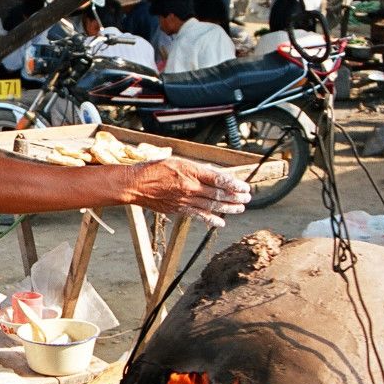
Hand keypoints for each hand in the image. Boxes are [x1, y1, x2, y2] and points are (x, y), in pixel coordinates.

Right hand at [125, 158, 250, 228]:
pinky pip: (199, 215)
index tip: (245, 187)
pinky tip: (221, 222)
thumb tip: (213, 173)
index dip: (234, 184)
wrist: (136, 184)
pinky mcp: (179, 209)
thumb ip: (196, 169)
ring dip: (229, 208)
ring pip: (212, 205)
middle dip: (235, 197)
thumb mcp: (177, 161)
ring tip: (240, 208)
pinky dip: (211, 219)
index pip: (219, 179)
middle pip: (219, 194)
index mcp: (191, 172)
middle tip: (247, 198)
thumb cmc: (154, 169)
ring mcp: (185, 200)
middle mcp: (191, 187)